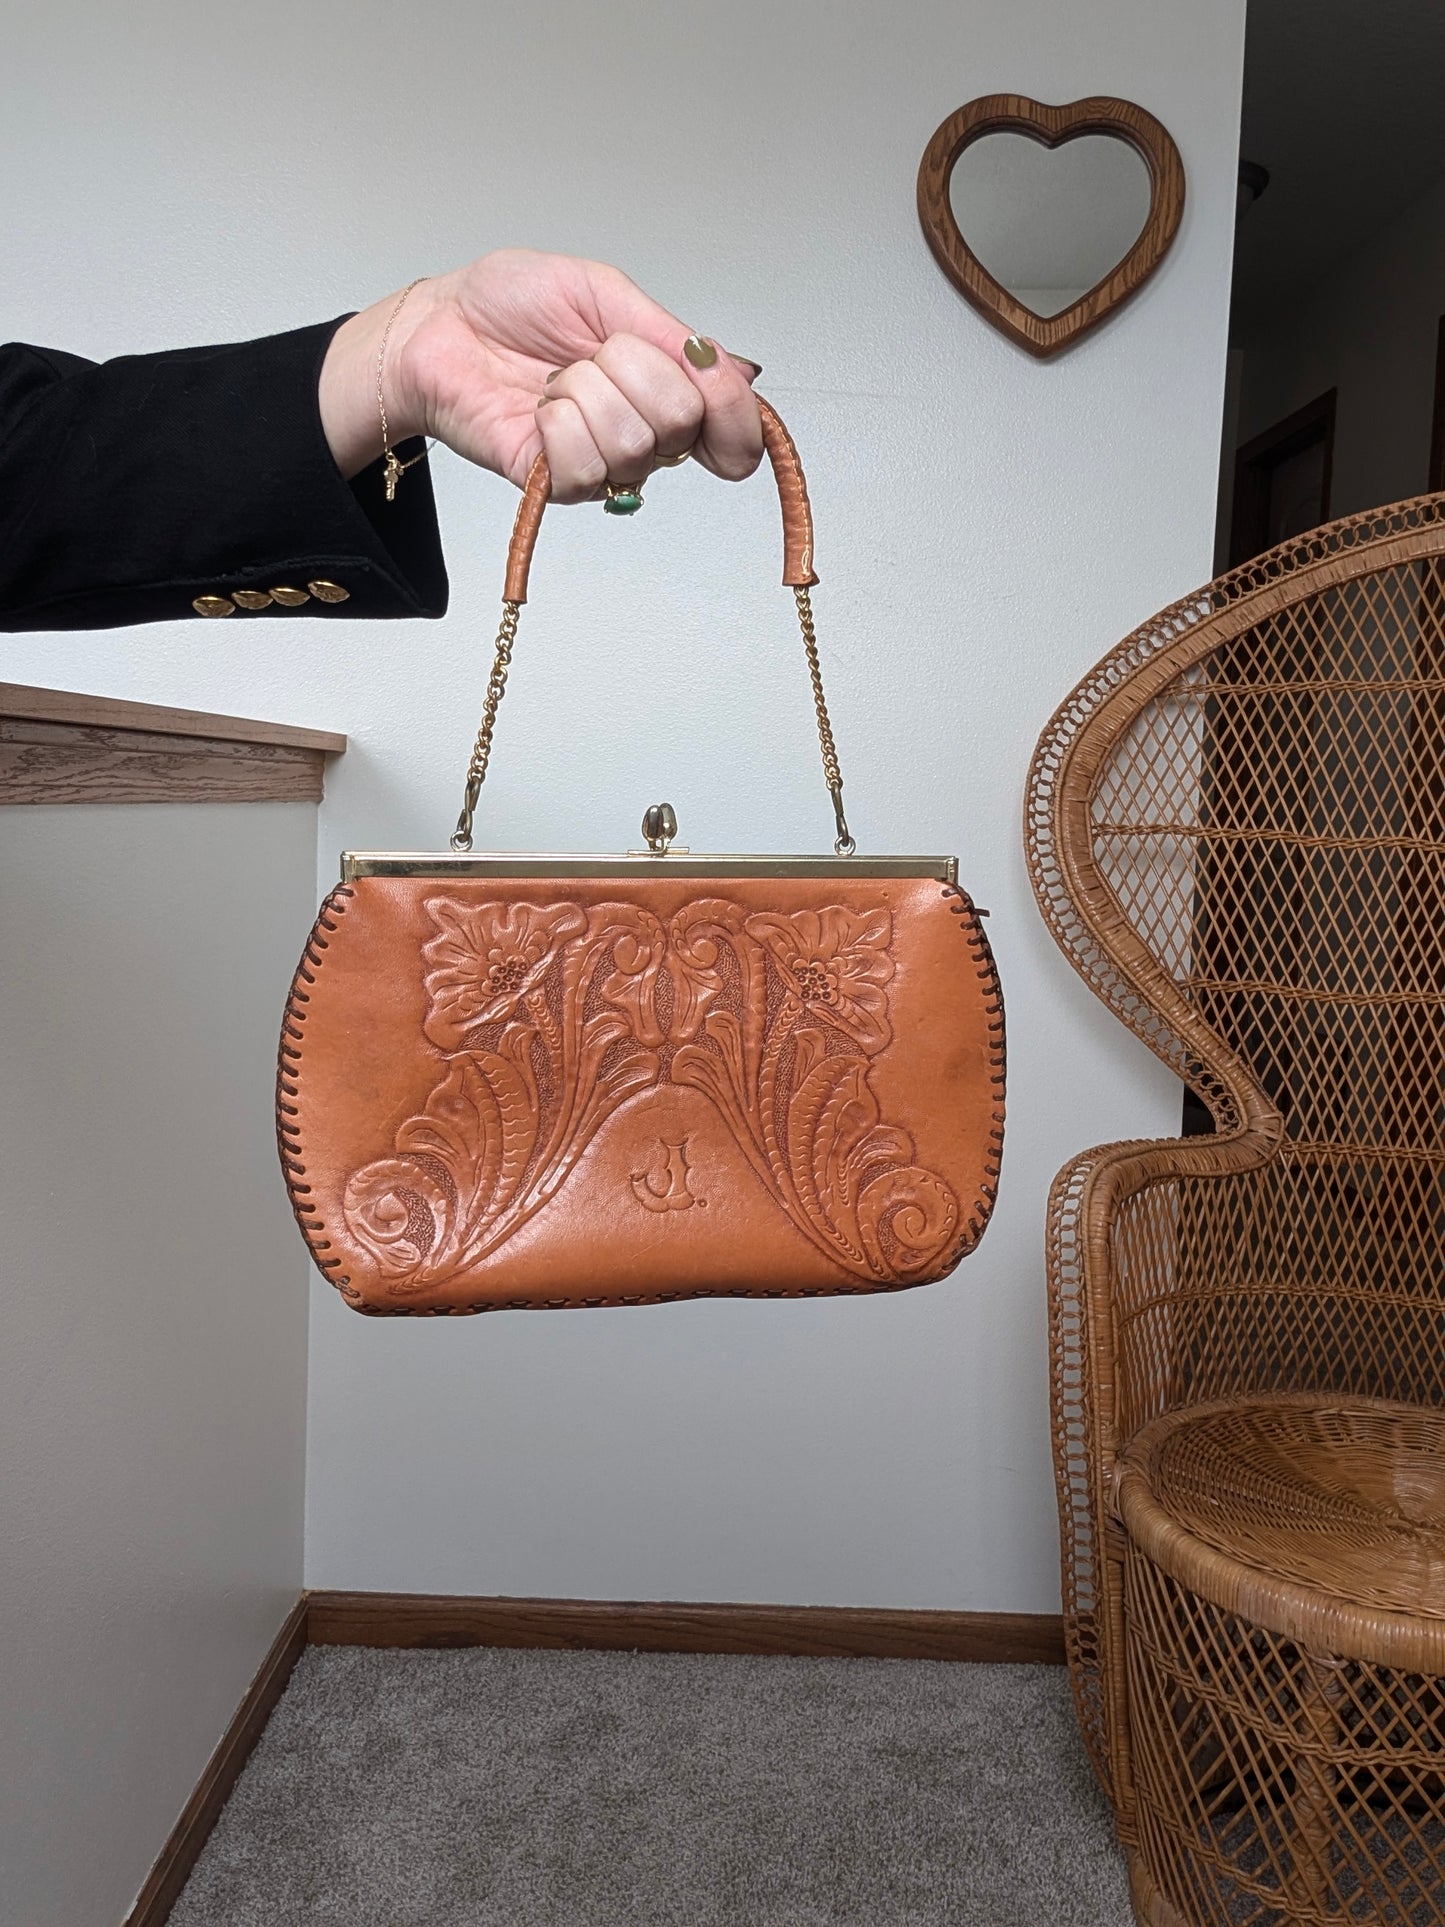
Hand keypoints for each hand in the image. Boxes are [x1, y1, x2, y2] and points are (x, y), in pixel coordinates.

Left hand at [319, 249, 763, 502]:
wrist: (441, 325)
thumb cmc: (511, 303)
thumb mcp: (605, 292)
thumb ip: (671, 336)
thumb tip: (736, 372)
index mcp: (663, 384)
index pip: (731, 425)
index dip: (737, 416)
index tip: (718, 389)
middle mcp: (642, 431)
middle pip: (681, 422)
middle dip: (633, 369)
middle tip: (591, 353)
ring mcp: (602, 462)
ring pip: (632, 444)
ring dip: (585, 392)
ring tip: (556, 379)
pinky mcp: (559, 485)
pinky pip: (585, 468)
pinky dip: (558, 425)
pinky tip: (541, 411)